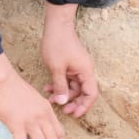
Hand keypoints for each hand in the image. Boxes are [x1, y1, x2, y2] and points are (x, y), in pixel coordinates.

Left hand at [40, 2, 98, 117]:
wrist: (56, 25)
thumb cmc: (57, 44)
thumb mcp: (56, 68)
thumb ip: (60, 86)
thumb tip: (62, 102)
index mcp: (86, 71)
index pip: (91, 94)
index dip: (84, 106)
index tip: (74, 113)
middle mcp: (84, 70)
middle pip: (83, 92)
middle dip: (72, 101)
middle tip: (62, 109)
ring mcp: (77, 67)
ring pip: (73, 86)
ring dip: (63, 93)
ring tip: (50, 97)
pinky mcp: (70, 65)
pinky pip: (67, 79)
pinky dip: (59, 84)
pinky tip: (48, 87)